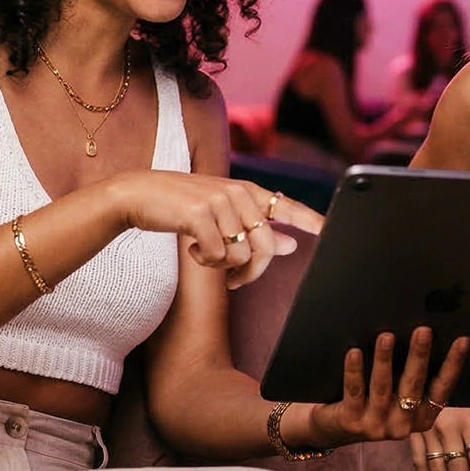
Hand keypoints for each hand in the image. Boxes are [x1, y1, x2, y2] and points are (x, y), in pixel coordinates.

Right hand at [111, 171, 322, 288]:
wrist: (139, 194)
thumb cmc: (182, 206)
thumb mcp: (221, 213)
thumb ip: (256, 228)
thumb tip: (292, 244)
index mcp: (247, 190)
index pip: (286, 206)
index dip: (310, 220)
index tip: (330, 231)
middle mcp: (237, 192)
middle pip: (265, 245)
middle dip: (253, 272)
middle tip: (234, 280)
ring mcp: (219, 201)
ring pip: (241, 253)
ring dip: (224, 267)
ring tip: (206, 257)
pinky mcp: (199, 214)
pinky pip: (217, 255)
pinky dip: (205, 261)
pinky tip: (192, 249)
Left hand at [300, 327, 469, 447]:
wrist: (334, 428)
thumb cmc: (373, 401)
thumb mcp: (398, 395)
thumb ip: (412, 377)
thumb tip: (425, 335)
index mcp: (422, 417)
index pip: (442, 388)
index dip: (453, 365)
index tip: (462, 340)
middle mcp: (403, 425)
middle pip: (413, 385)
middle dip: (419, 356)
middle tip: (423, 330)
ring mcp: (377, 425)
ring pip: (383, 387)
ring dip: (385, 360)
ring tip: (386, 336)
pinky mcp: (352, 421)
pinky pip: (355, 391)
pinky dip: (355, 371)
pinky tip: (354, 352)